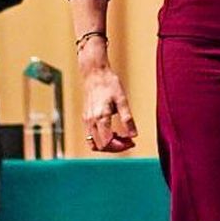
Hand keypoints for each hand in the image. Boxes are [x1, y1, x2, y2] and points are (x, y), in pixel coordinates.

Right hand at [78, 36, 137, 153]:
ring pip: (94, 144)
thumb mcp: (122, 100)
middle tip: (129, 140)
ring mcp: (86, 120)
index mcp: (100, 117)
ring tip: (120, 136)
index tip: (132, 141)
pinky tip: (112, 132)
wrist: (94, 72)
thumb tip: (134, 135)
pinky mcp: (85, 118)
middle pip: (101, 146)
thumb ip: (127, 119)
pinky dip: (101, 140)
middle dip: (116, 147)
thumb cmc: (110, 84)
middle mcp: (91, 121)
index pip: (108, 142)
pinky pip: (90, 136)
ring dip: (108, 145)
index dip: (121, 146)